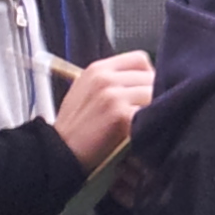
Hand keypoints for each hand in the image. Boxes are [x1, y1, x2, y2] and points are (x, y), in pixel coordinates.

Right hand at [52, 51, 153, 171]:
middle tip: (148, 113)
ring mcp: (113, 95)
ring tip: (144, 124)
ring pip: (154, 94)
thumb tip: (145, 82)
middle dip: (154, 95)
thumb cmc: (75, 128)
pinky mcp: (120, 115)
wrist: (59, 154)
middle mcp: (105, 78)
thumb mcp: (86, 92)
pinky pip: (150, 114)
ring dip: (154, 111)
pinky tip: (142, 133)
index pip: (140, 59)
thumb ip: (112, 82)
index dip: (148, 75)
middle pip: (151, 77)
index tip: (145, 91)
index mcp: (97, 69)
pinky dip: (150, 124)